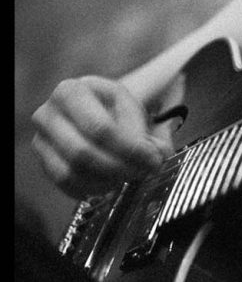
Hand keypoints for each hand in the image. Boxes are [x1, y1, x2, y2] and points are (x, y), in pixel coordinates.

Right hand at [31, 76, 171, 198]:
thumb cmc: (112, 109)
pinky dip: (91, 189)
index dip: (129, 149)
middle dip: (119, 167)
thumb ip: (150, 132)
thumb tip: (160, 154)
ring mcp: (41, 139)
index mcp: (72, 91)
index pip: (100, 128)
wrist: (90, 110)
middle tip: (143, 172)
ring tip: (129, 176)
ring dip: (106, 180)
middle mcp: (48, 114)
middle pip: (82, 152)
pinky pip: (64, 184)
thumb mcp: (133, 110)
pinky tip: (111, 184)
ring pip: (71, 172)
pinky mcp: (42, 161)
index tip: (153, 160)